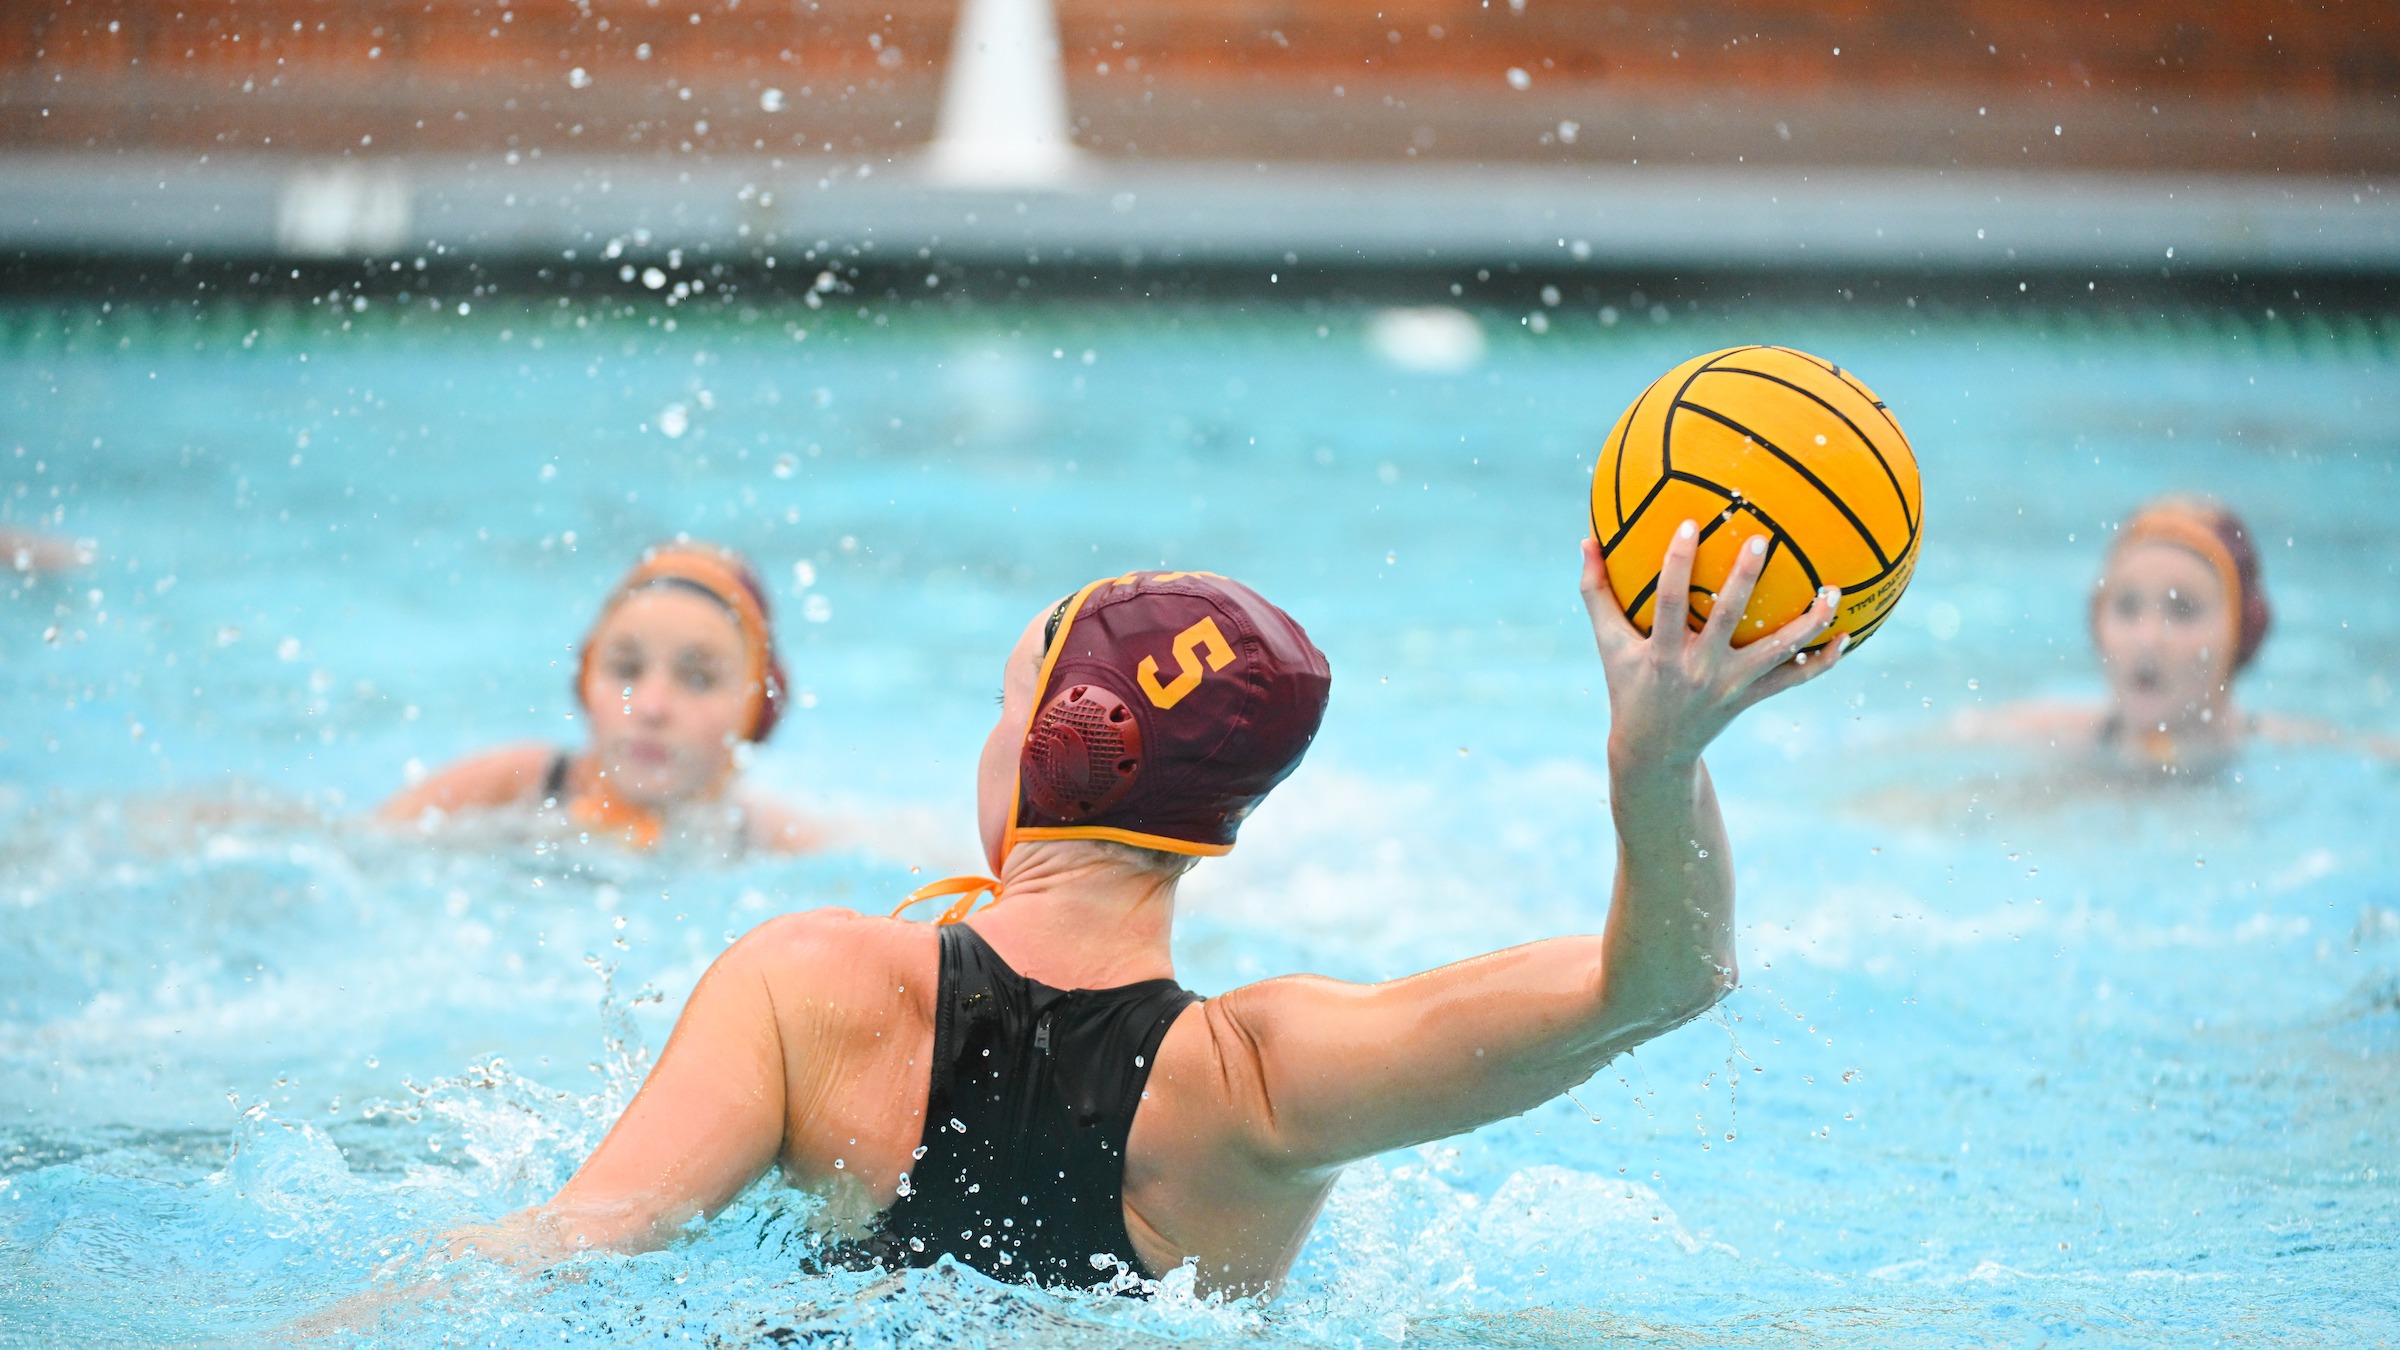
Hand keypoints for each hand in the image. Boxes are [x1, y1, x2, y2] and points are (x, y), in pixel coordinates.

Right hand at [1580, 524, 1845, 771]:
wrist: (1653, 751)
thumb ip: (1597, 592)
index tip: (1690, 524)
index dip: (1678, 563)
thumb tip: (1587, 540)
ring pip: (1777, 652)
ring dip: (1809, 624)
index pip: (1669, 601)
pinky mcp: (1750, 698)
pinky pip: (1793, 680)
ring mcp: (1730, 686)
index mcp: (1661, 653)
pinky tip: (1846, 637)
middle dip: (1744, 579)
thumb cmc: (1627, 685)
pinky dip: (1822, 662)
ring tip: (1833, 592)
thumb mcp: (1608, 643)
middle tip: (1762, 540)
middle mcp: (1699, 669)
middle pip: (1727, 618)